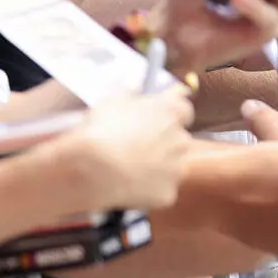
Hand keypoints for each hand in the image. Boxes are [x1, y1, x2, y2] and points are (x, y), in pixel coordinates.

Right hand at [67, 89, 194, 211]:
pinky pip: (161, 192)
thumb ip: (130, 90)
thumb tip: (135, 85)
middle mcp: (181, 139)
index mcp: (172, 112)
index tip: (157, 120)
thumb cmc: (101, 129)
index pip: (184, 109)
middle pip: (178, 140)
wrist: (93, 169)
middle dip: (162, 144)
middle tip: (136, 149)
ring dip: (157, 168)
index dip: (170, 115)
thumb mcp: (112, 98)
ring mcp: (177, 169)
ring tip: (128, 171)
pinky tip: (127, 189)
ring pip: (172, 167)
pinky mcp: (168, 193)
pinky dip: (148, 191)